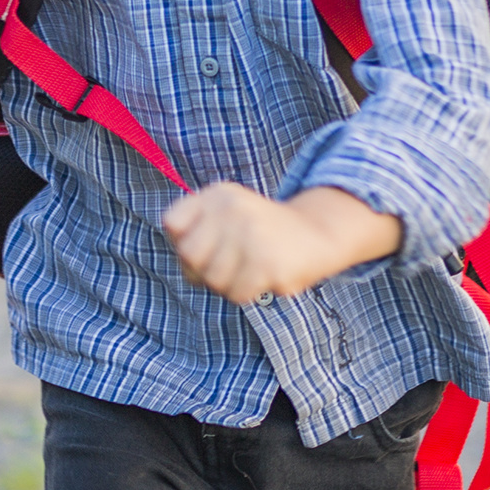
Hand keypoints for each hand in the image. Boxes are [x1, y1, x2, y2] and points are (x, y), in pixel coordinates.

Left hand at [161, 184, 399, 306]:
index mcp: (219, 195)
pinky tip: (263, 277)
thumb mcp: (226, 215)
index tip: (205, 244)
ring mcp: (251, 235)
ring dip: (227, 283)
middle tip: (225, 265)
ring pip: (212, 280)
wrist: (316, 234)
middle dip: (201, 269)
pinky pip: (236, 294)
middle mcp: (233, 209)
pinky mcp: (267, 263)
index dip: (182, 242)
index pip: (173, 223)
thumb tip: (187, 268)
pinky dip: (247, 292)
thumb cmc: (261, 232)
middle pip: (188, 256)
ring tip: (248, 269)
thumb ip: (195, 232)